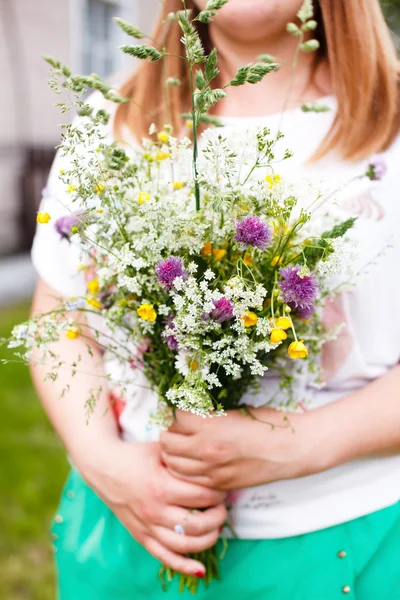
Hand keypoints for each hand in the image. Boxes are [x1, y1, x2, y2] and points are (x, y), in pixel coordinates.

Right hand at [78, 440, 226, 576]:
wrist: (104, 467)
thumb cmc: (137, 455)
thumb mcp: (162, 449)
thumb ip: (186, 456)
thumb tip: (213, 462)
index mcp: (161, 487)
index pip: (202, 496)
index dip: (218, 492)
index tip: (222, 487)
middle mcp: (154, 511)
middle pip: (197, 524)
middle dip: (218, 516)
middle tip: (222, 506)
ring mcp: (147, 527)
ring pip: (185, 545)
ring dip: (208, 538)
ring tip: (215, 526)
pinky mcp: (141, 537)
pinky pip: (164, 557)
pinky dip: (184, 566)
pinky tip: (200, 569)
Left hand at [160, 407, 319, 489]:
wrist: (292, 450)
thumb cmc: (268, 424)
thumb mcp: (236, 411)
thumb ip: (210, 415)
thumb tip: (190, 412)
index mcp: (210, 426)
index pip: (176, 418)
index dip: (180, 412)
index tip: (186, 411)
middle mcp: (206, 450)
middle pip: (167, 443)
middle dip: (171, 434)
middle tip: (181, 430)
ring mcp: (211, 470)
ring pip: (173, 465)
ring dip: (174, 454)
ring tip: (184, 447)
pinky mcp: (219, 484)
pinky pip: (189, 481)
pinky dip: (186, 472)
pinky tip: (195, 464)